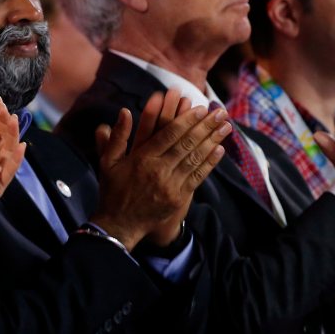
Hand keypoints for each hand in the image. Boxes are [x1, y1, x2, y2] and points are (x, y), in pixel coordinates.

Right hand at [90, 89, 228, 249]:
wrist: (119, 224)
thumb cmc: (113, 190)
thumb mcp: (108, 162)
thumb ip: (118, 136)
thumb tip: (125, 111)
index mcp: (142, 158)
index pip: (169, 134)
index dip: (187, 120)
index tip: (200, 108)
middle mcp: (158, 170)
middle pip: (187, 143)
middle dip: (206, 126)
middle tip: (220, 112)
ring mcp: (170, 185)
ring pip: (195, 158)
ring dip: (213, 141)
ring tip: (226, 127)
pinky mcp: (178, 198)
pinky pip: (197, 177)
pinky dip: (209, 163)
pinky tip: (219, 150)